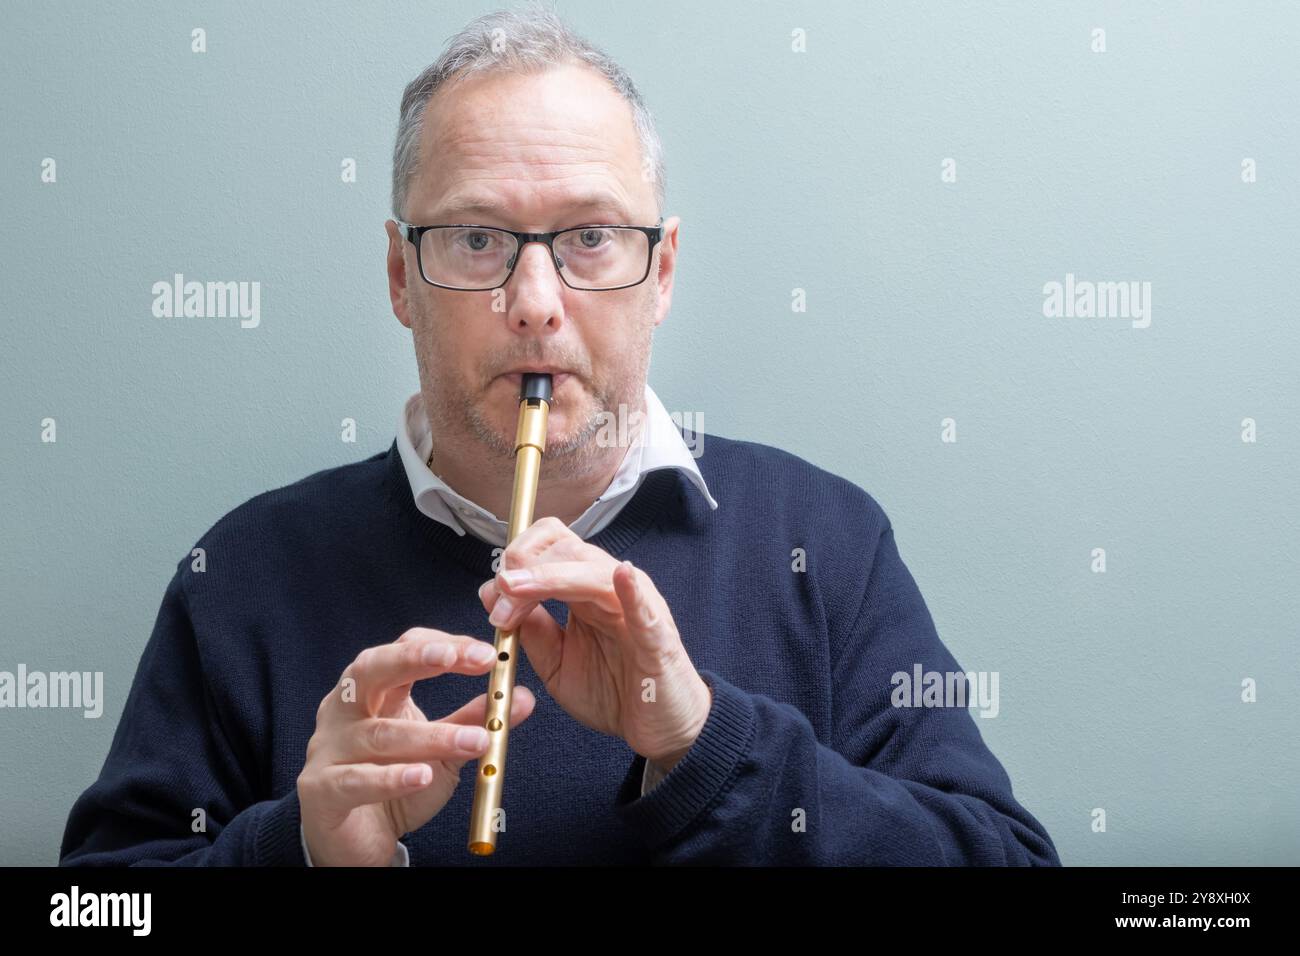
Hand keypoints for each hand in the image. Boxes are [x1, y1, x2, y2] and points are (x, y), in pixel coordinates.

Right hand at [297, 627, 535, 865]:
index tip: (486, 655)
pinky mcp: (322, 790)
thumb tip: (521, 696)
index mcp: (372, 691)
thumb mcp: (441, 748)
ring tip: (476, 740)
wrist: (353, 840)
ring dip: (431, 736)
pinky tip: (422, 776)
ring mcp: (328, 749)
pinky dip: (391, 778)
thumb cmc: (394, 781)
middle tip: (463, 658)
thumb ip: (474, 720)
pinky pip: (356, 780)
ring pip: (379, 734)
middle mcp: (343, 711)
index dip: (442, 646)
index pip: (402, 649)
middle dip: (417, 659)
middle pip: (371, 669)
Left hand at [477, 517, 711, 770]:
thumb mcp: (557, 663)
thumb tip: (495, 596)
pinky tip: (622, 576)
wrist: (659, 729)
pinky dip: (632, 591)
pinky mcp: (657, 639)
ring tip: (516, 589)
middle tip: (498, 601)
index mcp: (585, 589)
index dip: (518, 559)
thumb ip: (532, 631)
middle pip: (566, 549)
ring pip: (593, 572)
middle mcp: (610, 588)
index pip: (551, 545)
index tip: (492, 593)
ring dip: (549, 578)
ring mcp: (637, 608)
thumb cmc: (614, 692)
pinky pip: (644, 609)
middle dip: (523, 569)